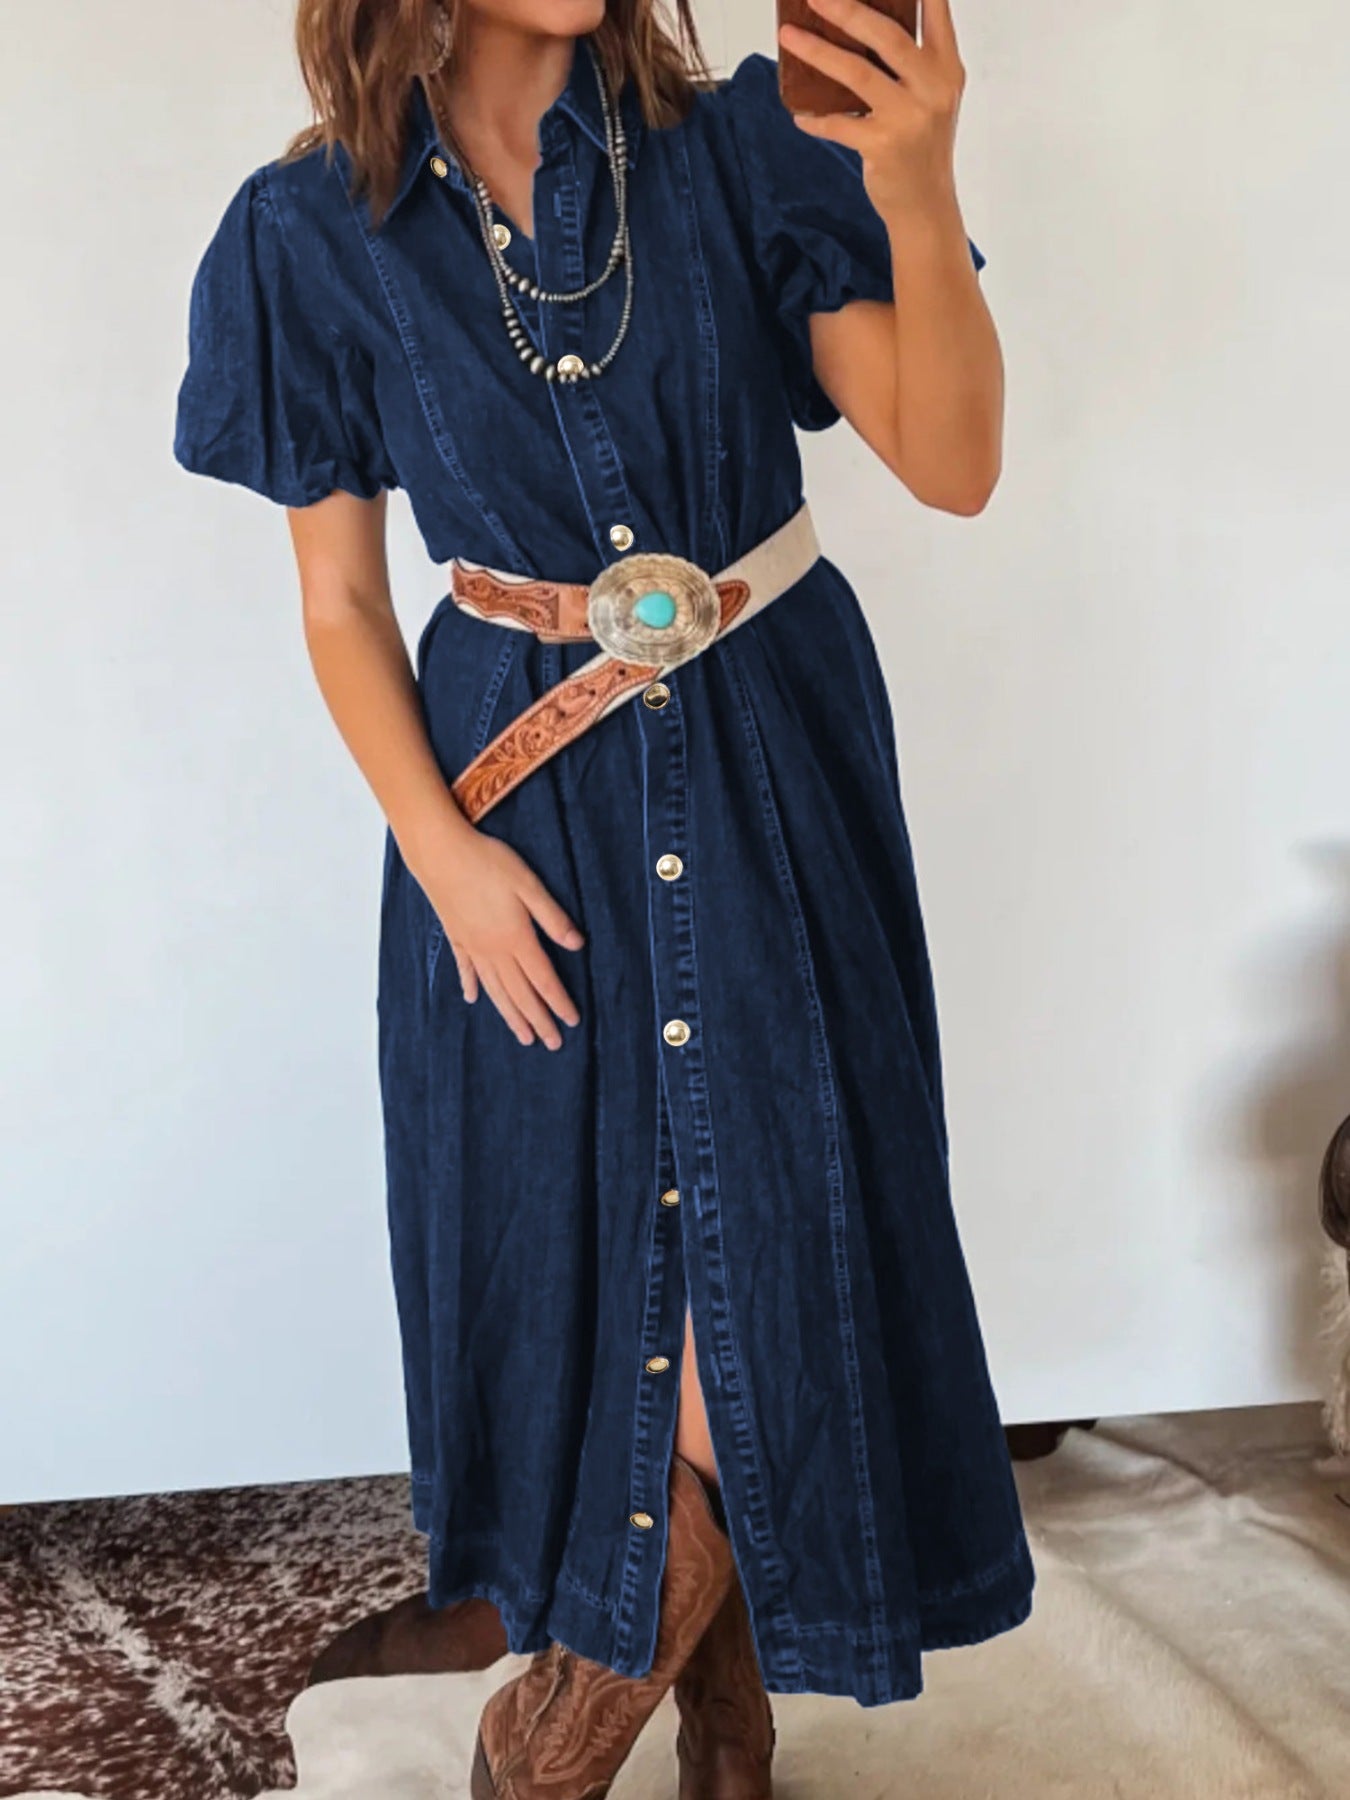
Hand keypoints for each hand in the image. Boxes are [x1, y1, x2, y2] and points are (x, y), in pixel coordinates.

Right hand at [417, 825, 583, 1049]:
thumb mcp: (529, 884)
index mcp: (516, 938)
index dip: (559, 1003)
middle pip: (520, 994)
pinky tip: (474, 1000)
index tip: (572, 1022)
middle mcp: (493, 950)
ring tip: (523, 1036)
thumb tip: (577, 945)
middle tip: (552, 1043)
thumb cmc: (488, 862)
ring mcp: (472, 946)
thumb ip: (552, 917)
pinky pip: (467, 970)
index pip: (544, 980)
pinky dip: (472, 987)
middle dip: (538, 1020)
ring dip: (511, 1015)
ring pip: (495, 990)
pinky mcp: (456, 936)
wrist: (440, 853)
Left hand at [778, 0, 967, 227]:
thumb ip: (912, 61)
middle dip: (846, 9)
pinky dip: (815, 119)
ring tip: (788, 36)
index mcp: (946, 67)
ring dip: (816, 52)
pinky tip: (800, 114)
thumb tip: (856, 24)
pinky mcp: (883, 146)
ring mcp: (908, 117)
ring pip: (855, 72)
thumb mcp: (932, 96)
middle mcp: (932, 87)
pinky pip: (838, 124)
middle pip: (885, 35)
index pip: (935, 10)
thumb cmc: (922, 144)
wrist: (926, 205)